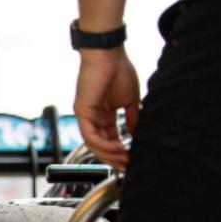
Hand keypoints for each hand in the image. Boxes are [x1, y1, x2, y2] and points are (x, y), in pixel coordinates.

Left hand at [73, 48, 139, 169]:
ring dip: (110, 154)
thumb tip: (138, 135)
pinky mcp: (82, 112)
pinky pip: (90, 135)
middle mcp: (93, 118)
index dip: (121, 151)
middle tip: (128, 167)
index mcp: (104, 115)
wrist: (109, 54)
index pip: (110, 139)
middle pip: (101, 146)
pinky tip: (117, 149)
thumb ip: (133, 119)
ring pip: (94, 144)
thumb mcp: (130, 100)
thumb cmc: (119, 71)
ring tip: (124, 160)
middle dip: (115, 158)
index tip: (132, 160)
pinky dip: (103, 144)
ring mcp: (86, 116)